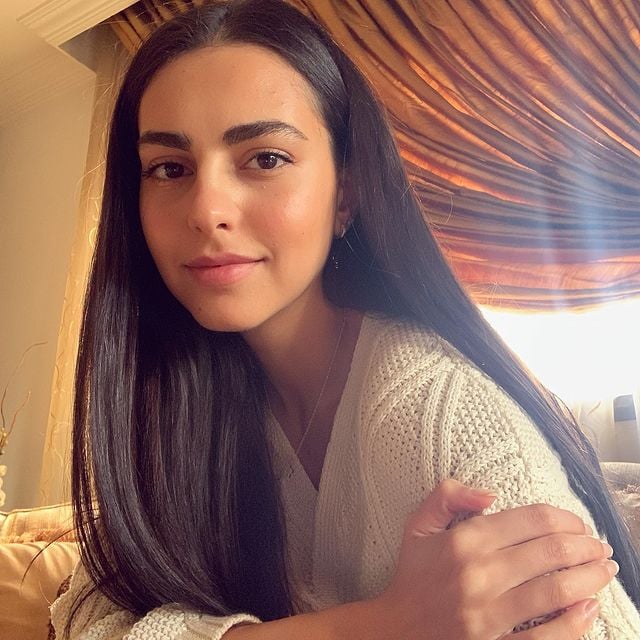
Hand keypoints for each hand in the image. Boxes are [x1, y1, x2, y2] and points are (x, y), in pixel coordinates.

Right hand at [370, 479, 614, 638]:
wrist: (396, 629)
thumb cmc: (413, 574)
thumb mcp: (419, 524)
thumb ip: (448, 495)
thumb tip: (491, 494)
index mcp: (463, 540)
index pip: (530, 520)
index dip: (564, 518)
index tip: (577, 523)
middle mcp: (478, 574)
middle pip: (550, 553)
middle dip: (584, 545)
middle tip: (598, 546)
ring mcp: (488, 614)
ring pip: (556, 591)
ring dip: (589, 578)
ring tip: (604, 570)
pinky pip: (545, 638)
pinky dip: (574, 623)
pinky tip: (589, 609)